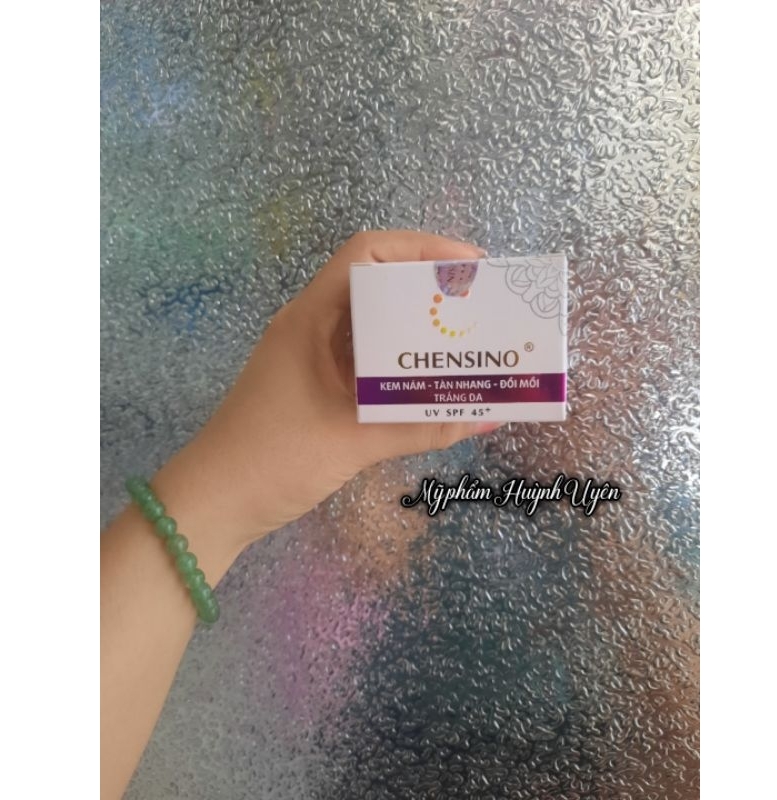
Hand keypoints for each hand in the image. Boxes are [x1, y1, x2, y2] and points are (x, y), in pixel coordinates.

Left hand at [153, 230, 496, 558]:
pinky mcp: (315, 386)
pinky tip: (431, 382)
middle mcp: (311, 327)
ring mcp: (311, 357)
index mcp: (310, 318)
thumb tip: (487, 419)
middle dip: (427, 291)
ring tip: (465, 341)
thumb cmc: (274, 460)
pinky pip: (364, 362)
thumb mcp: (353, 441)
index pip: (366, 254)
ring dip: (414, 330)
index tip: (468, 269)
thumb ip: (421, 428)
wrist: (214, 504)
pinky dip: (398, 366)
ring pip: (371, 326)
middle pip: (374, 286)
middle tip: (478, 309)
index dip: (421, 249)